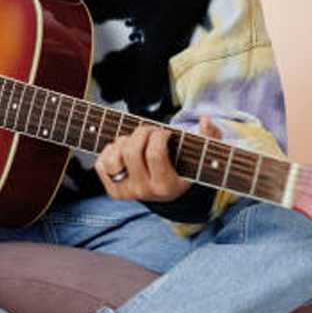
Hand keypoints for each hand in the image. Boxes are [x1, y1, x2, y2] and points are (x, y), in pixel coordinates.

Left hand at [95, 115, 221, 201]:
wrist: (170, 191)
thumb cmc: (186, 166)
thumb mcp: (203, 154)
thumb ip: (211, 137)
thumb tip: (204, 120)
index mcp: (167, 186)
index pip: (155, 153)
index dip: (159, 135)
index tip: (165, 133)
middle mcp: (144, 191)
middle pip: (132, 151)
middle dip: (142, 132)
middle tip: (151, 131)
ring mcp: (126, 192)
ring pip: (113, 157)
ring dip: (123, 142)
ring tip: (137, 141)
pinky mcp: (112, 190)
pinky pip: (100, 164)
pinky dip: (109, 151)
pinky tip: (124, 150)